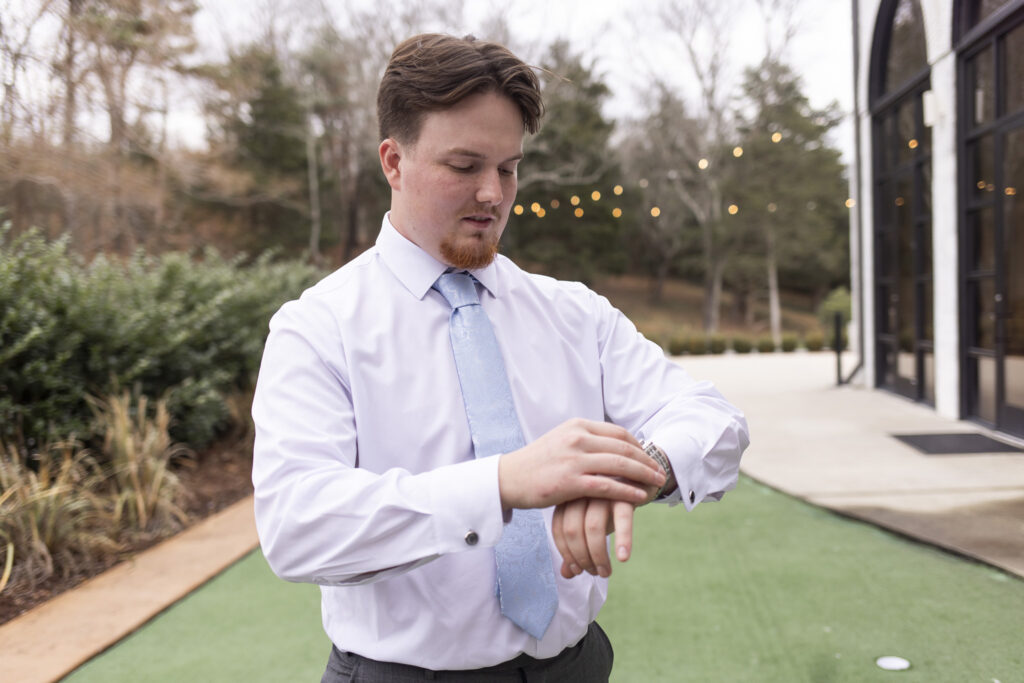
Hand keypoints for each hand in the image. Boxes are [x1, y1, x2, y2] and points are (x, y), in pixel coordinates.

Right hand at [497, 418, 664, 510]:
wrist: (509, 478)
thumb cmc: (537, 462)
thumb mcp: (562, 441)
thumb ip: (585, 440)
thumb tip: (610, 445)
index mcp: (577, 425)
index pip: (618, 433)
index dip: (638, 445)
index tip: (648, 457)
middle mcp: (578, 438)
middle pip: (624, 447)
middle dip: (646, 460)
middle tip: (660, 471)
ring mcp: (574, 459)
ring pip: (620, 465)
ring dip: (643, 475)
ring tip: (657, 484)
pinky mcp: (570, 482)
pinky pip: (607, 486)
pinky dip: (627, 491)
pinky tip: (639, 497)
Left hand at [551, 497, 635, 578]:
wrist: (638, 475)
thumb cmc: (608, 503)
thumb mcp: (590, 522)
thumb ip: (575, 545)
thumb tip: (566, 574)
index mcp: (569, 496)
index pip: (559, 528)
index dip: (566, 553)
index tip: (577, 570)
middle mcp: (582, 491)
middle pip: (572, 530)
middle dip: (581, 557)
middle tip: (594, 573)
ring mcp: (602, 490)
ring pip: (593, 527)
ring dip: (598, 556)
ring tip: (605, 572)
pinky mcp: (625, 491)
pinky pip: (622, 519)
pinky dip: (622, 540)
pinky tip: (623, 558)